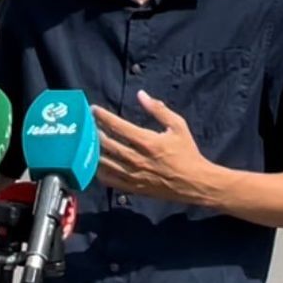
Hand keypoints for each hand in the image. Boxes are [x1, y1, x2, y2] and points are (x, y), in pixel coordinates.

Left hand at [92, 91, 216, 204]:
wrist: (195, 183)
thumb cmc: (187, 152)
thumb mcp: (178, 126)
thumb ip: (158, 109)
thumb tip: (141, 95)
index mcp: (147, 141)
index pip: (118, 126)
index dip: (103, 116)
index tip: (94, 109)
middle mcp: (136, 159)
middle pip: (106, 144)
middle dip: (94, 131)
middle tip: (87, 124)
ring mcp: (133, 175)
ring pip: (104, 162)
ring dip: (93, 151)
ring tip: (87, 142)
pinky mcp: (133, 188)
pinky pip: (109, 180)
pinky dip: (99, 171)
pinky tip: (95, 163)